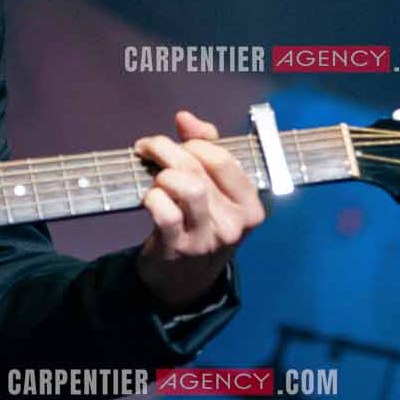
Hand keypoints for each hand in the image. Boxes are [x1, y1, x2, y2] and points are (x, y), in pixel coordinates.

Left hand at [133, 111, 264, 310]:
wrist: (186, 281)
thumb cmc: (202, 225)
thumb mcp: (216, 191)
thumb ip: (206, 148)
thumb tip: (185, 118)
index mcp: (249, 205)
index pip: (223, 159)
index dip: (194, 143)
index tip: (177, 142)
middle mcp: (234, 222)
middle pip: (198, 168)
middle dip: (167, 150)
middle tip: (149, 148)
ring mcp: (207, 237)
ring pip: (185, 186)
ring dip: (162, 175)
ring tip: (155, 180)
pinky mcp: (180, 248)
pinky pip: (164, 212)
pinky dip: (152, 198)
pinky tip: (149, 200)